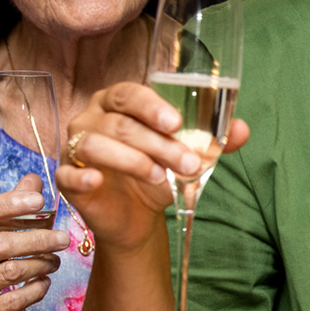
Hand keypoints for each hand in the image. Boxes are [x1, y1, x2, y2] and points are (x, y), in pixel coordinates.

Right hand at [0, 176, 67, 310]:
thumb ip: (2, 210)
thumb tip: (32, 181)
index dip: (9, 203)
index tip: (38, 200)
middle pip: (1, 244)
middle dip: (38, 239)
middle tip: (62, 238)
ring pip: (12, 271)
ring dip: (41, 264)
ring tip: (54, 260)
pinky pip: (15, 300)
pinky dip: (36, 289)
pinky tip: (44, 282)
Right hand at [56, 82, 251, 251]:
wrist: (137, 216)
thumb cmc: (158, 172)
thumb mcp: (188, 155)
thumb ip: (214, 141)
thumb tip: (242, 129)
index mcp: (117, 102)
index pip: (129, 94)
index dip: (152, 107)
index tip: (176, 123)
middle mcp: (92, 118)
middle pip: (120, 123)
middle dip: (158, 143)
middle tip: (188, 162)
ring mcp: (75, 147)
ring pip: (96, 145)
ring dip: (132, 160)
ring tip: (159, 176)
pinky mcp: (67, 178)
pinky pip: (67, 174)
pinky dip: (82, 176)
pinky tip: (98, 180)